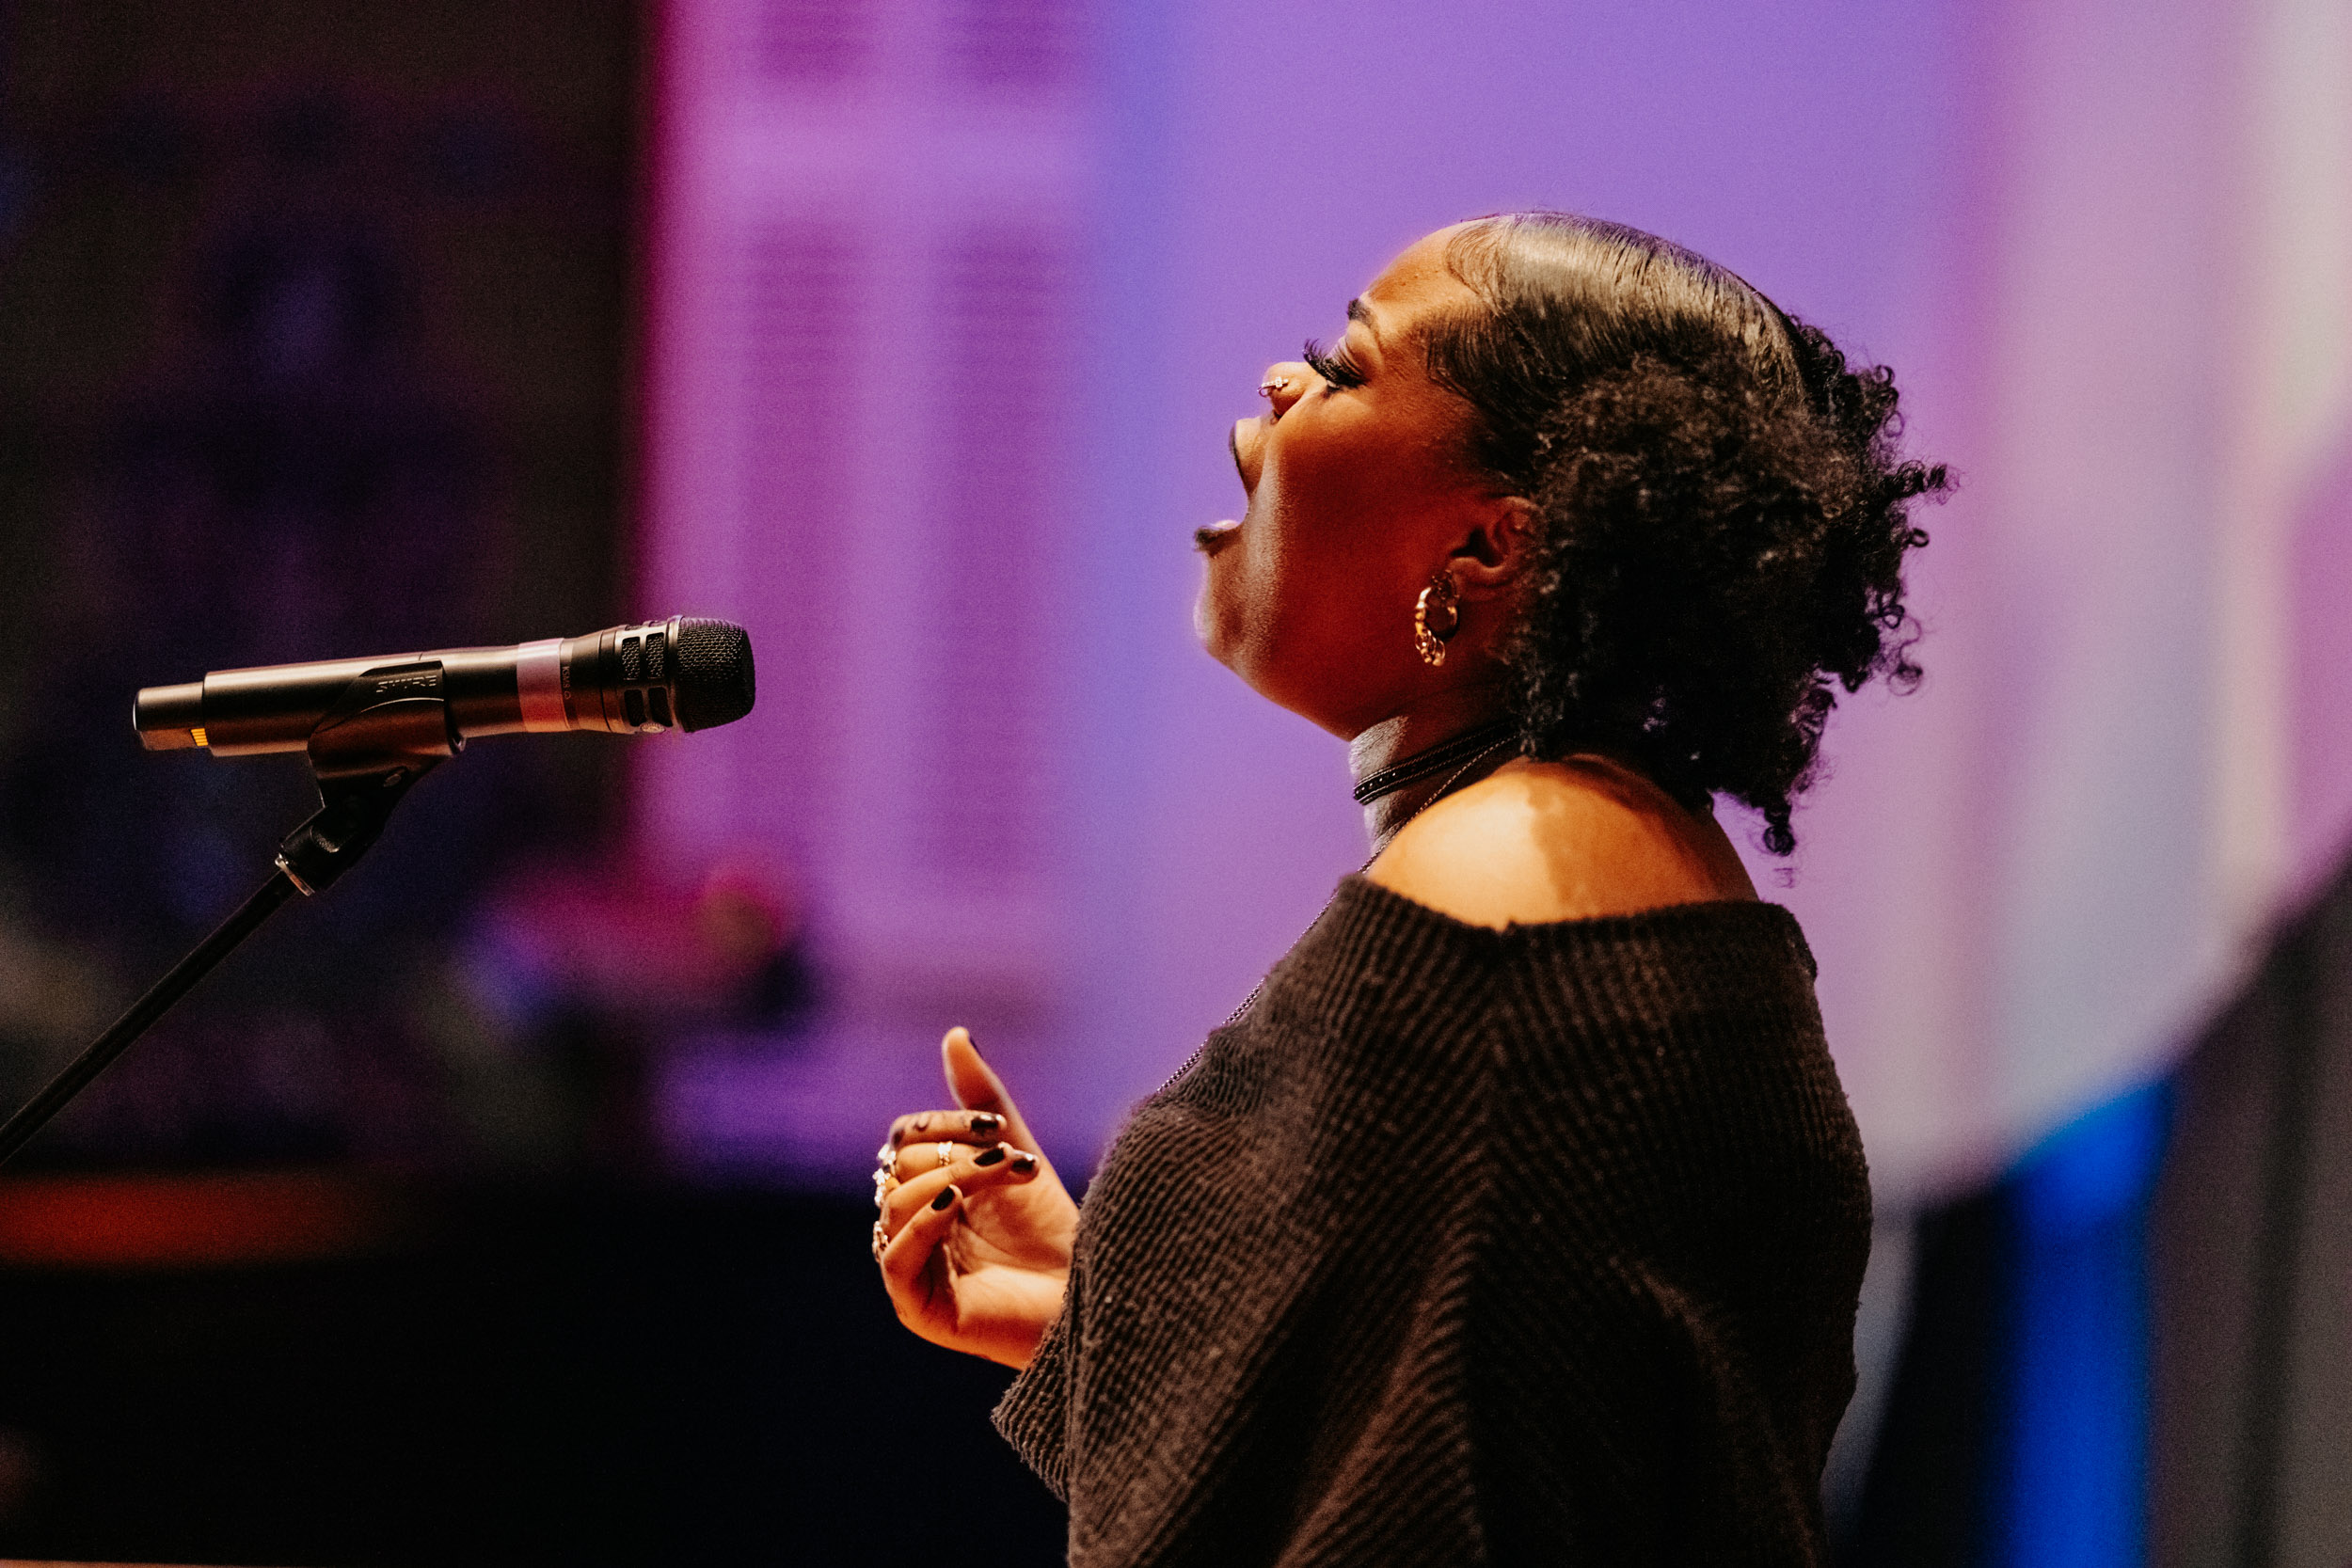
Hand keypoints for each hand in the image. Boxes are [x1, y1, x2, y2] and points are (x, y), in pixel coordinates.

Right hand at [873, 1027, 1077, 1368]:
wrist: (1089, 1292)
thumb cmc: (1053, 1232)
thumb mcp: (1016, 1154)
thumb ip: (983, 1101)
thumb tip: (955, 1034)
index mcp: (927, 1191)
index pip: (904, 1141)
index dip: (943, 1124)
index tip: (998, 1127)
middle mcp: (911, 1228)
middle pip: (901, 1168)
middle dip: (958, 1155)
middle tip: (1011, 1160)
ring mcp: (913, 1270)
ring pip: (897, 1203)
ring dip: (954, 1179)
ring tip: (1005, 1175)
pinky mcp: (921, 1309)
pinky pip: (896, 1257)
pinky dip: (923, 1224)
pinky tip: (956, 1205)